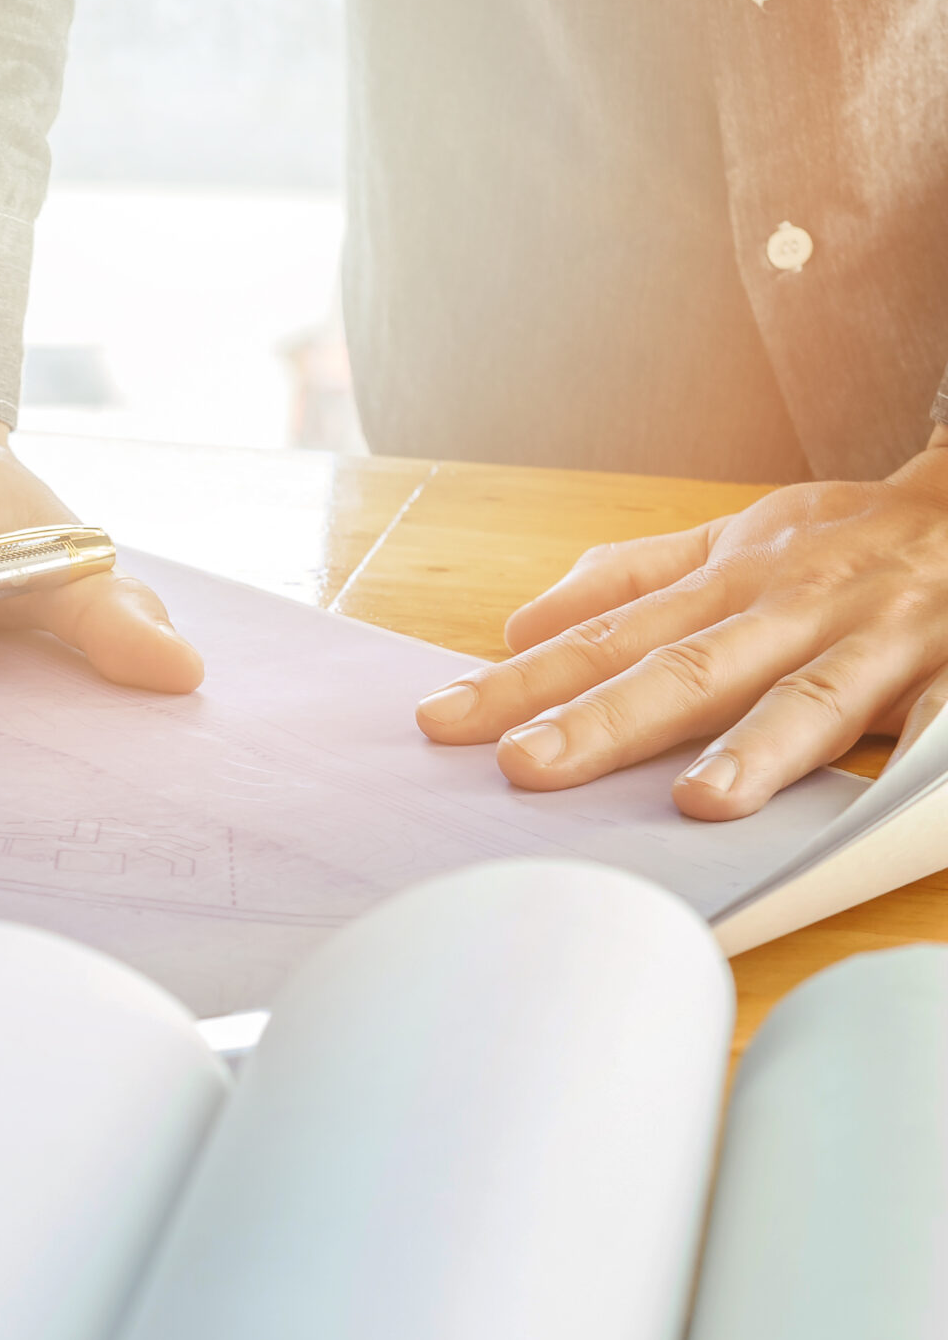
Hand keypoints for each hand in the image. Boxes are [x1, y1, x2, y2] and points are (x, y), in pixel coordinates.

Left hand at [413, 437, 947, 817]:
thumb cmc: (853, 537)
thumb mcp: (736, 537)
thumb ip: (630, 581)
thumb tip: (519, 627)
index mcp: (732, 583)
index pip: (606, 640)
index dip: (524, 683)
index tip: (442, 721)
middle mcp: (794, 610)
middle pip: (689, 670)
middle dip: (607, 721)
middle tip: (524, 766)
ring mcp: (881, 642)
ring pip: (812, 697)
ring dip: (757, 748)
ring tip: (697, 801)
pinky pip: (942, 721)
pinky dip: (918, 754)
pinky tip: (872, 801)